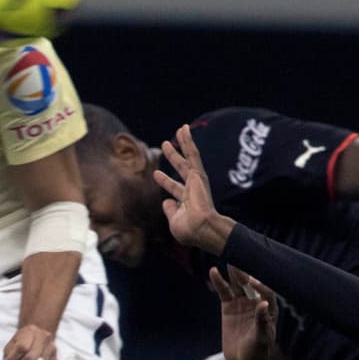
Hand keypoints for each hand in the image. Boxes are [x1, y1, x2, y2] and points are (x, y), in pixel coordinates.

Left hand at [153, 124, 235, 254]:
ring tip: (181, 129)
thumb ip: (170, 210)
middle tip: (166, 145)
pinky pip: (193, 154)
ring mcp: (196, 181)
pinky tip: (184, 130)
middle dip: (174, 157)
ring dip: (184, 143)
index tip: (156, 174)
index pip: (174, 188)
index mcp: (187, 201)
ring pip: (189, 157)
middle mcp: (192, 189)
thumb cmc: (190, 230)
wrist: (202, 229)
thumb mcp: (175, 221)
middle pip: (182, 169)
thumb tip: (166, 202)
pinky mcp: (198, 174)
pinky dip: (188, 141)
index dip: (165, 181)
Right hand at [211, 266, 275, 359]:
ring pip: (238, 285)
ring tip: (229, 258)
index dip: (261, 287)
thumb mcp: (261, 338)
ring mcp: (242, 303)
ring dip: (234, 272)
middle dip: (247, 273)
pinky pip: (224, 291)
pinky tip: (213, 271)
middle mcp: (256, 303)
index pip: (267, 293)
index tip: (253, 282)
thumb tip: (264, 304)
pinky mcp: (228, 306)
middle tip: (240, 259)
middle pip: (252, 285)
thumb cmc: (256, 352)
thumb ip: (262, 321)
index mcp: (270, 310)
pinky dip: (219, 282)